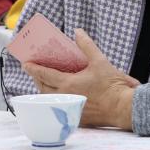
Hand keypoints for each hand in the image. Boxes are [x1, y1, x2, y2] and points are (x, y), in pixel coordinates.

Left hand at [23, 28, 138, 129]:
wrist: (122, 107)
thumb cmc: (112, 85)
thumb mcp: (100, 61)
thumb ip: (86, 45)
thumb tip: (77, 32)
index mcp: (68, 83)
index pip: (44, 74)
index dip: (33, 68)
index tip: (26, 63)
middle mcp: (65, 97)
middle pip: (43, 88)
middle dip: (37, 78)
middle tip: (33, 70)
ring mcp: (70, 108)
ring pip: (50, 99)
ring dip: (44, 90)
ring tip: (44, 82)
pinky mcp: (76, 117)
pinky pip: (60, 107)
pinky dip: (55, 99)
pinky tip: (59, 95)